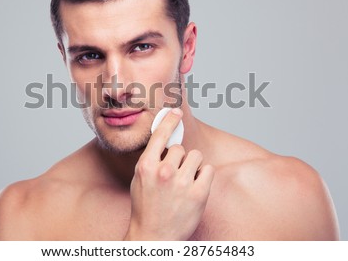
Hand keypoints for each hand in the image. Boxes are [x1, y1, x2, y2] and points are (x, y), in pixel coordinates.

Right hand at [125, 108, 213, 239]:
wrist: (154, 236)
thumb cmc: (146, 207)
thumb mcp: (140, 179)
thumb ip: (151, 159)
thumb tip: (165, 140)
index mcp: (146, 166)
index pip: (160, 135)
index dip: (169, 120)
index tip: (176, 111)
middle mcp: (164, 172)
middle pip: (180, 148)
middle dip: (179, 159)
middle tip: (174, 175)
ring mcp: (181, 183)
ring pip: (196, 156)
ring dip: (192, 166)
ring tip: (184, 182)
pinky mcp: (198, 193)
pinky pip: (207, 169)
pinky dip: (203, 176)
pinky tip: (194, 187)